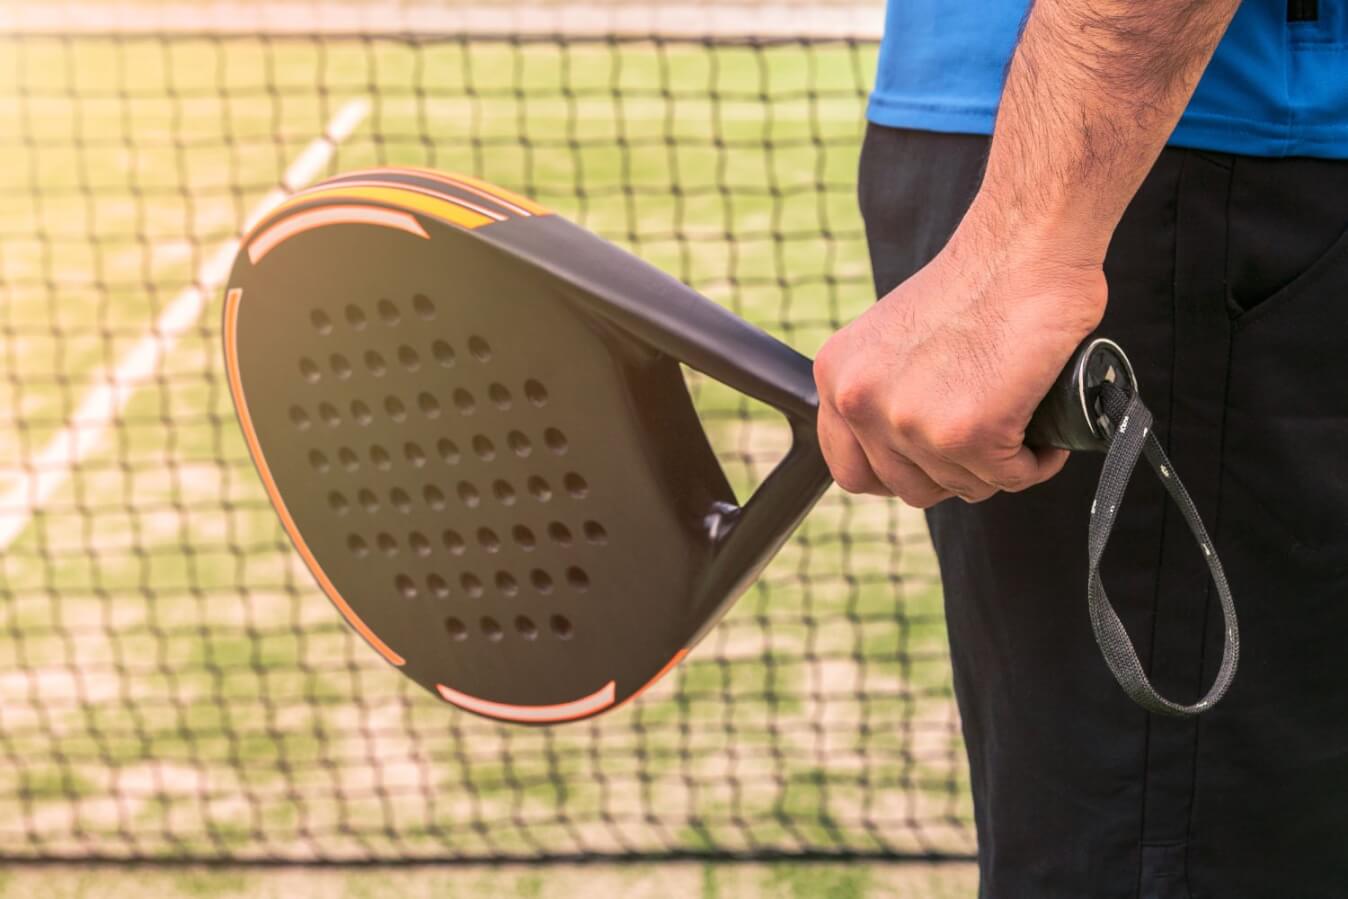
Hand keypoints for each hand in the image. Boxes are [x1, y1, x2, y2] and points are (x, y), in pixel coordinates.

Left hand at [814, 230, 1105, 505]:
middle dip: (953, 473)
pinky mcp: (966, 433)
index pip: (851, 470)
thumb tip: (903, 451)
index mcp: (836, 378)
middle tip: (987, 441)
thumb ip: (883, 392)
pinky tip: (1044, 436)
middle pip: (907, 488)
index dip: (899, 472)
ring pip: (961, 487)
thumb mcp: (892, 340)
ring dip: (998, 467)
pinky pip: (1010, 478)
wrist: (1023, 245)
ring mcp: (910, 422)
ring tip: (1019, 425)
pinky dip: (1036, 463)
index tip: (933, 458)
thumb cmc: (977, 283)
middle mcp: (860, 402)